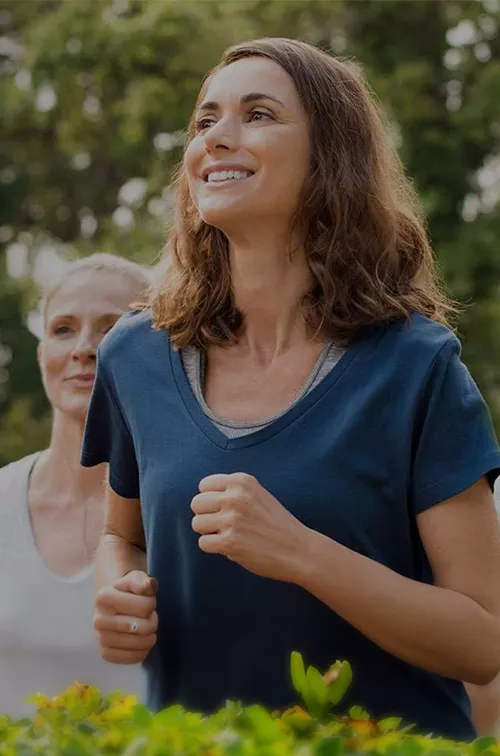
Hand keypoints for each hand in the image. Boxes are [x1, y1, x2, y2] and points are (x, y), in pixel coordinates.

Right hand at [93, 571, 157, 663]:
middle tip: (148, 616)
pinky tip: (140, 641)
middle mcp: (98, 619)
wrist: (113, 606)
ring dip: (150, 636)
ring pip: (140, 643)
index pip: (144, 606)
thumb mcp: (135, 579)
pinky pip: (134, 657)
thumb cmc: (127, 591)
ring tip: (145, 628)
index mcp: (103, 597)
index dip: (152, 603)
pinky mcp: (105, 654)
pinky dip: (143, 650)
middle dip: (153, 621)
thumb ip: (143, 581)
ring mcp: (100, 638)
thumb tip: (149, 585)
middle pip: (144, 627)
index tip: (146, 600)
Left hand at [191, 473, 311, 581]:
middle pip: (196, 503)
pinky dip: (214, 548)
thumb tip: (202, 500)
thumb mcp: (258, 495)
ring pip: (197, 523)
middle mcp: (235, 496)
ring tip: (229, 536)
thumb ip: (233, 492)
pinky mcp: (229, 542)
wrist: (299, 550)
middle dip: (206, 516)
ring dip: (209, 533)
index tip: (224, 510)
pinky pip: (203, 543)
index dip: (211, 500)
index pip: (204, 485)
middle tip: (223, 526)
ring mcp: (232, 519)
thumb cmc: (277, 524)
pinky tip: (231, 547)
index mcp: (242, 481)